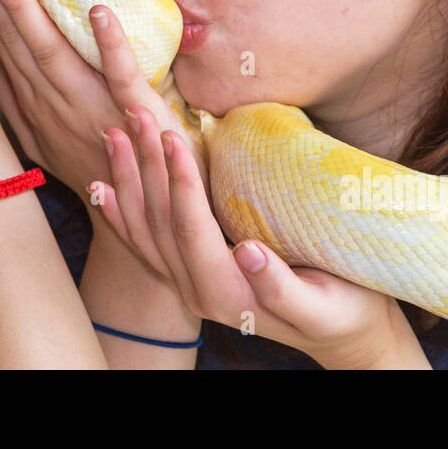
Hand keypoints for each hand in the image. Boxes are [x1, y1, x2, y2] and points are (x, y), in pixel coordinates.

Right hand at [0, 0, 196, 198]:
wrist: (142, 216)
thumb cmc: (94, 168)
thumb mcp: (44, 140)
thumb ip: (19, 104)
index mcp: (34, 99)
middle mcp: (52, 98)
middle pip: (12, 33)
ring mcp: (88, 103)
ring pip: (48, 48)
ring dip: (21, 5)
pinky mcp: (130, 110)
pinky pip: (118, 72)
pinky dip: (108, 41)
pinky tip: (97, 8)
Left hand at [90, 108, 429, 368]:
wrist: (345, 334)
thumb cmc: (345, 313)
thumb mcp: (323, 307)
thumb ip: (281, 288)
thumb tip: (248, 252)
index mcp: (226, 294)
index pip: (191, 230)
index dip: (179, 183)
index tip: (171, 135)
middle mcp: (196, 291)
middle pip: (159, 222)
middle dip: (146, 166)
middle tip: (134, 114)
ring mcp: (188, 283)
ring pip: (145, 229)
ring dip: (128, 179)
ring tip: (114, 132)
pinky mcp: (190, 273)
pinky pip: (145, 243)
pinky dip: (120, 213)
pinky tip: (102, 186)